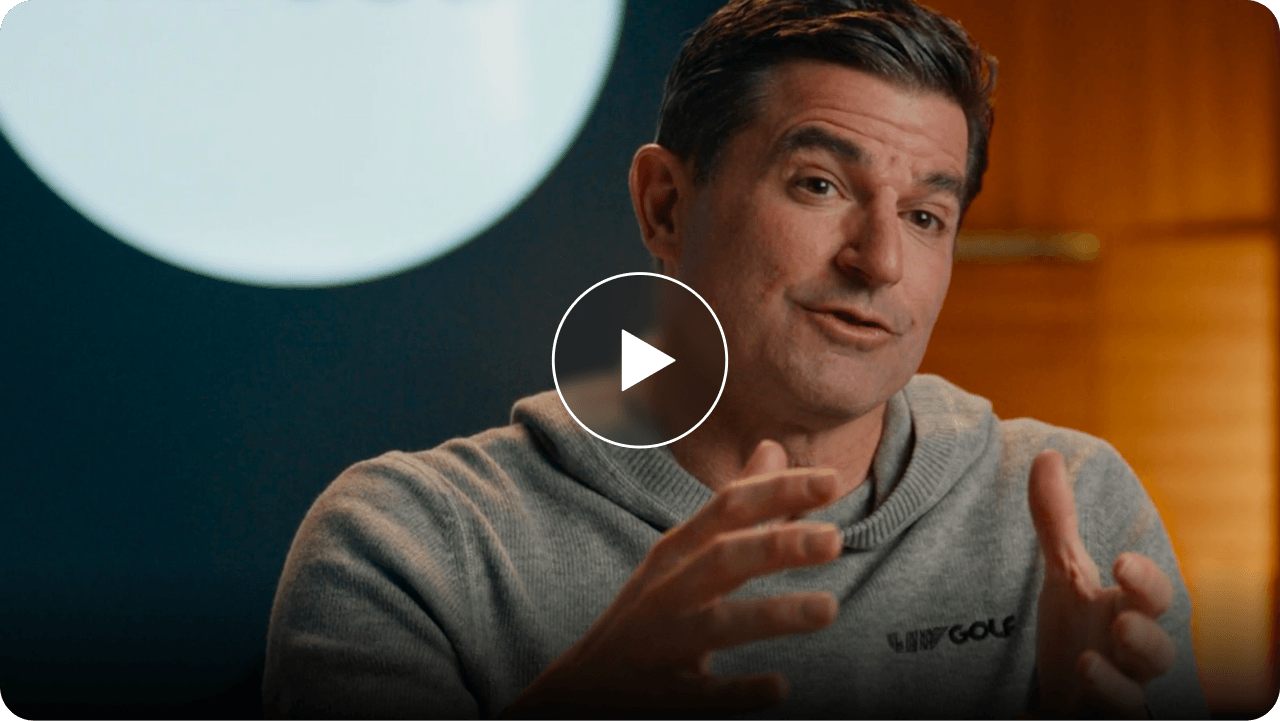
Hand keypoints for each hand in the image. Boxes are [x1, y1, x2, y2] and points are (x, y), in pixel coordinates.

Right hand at [501, 440, 841, 717]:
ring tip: (830, 608)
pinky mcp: (662, 696)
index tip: (830, 480)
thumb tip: (772, 447)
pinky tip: (779, 687)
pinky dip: (739, 691)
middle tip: (836, 539)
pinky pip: (702, 695)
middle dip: (778, 545)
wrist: (581, 689)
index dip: (777, 491)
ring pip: (716, 625)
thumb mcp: (682, 552)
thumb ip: (733, 506)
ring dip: (774, 614)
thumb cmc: (649, 610)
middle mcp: (667, 591)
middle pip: (723, 558)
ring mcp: (661, 642)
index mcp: (677, 552)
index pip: (727, 508)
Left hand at [1028, 450, 1176, 717]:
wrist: (1067, 695)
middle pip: (1158, 653)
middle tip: (1120, 624)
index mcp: (1131, 615)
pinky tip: (1051, 711)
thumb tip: (1046, 455)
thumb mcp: (1064, 576)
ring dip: (1116, 687)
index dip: (1144, 581)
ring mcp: (1121, 698)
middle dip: (1145, 639)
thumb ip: (1056, 523)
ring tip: (1085, 665)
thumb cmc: (1079, 629)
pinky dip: (1080, 718)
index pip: (1153, 597)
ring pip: (1137, 702)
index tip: (1120, 562)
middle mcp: (1134, 660)